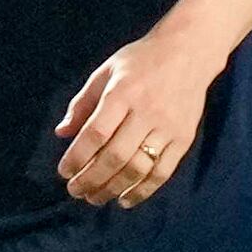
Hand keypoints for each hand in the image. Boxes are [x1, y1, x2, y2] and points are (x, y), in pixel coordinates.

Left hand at [53, 30, 225, 208]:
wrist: (189, 51)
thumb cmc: (141, 61)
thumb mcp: (106, 72)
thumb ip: (82, 103)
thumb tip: (61, 133)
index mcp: (122, 93)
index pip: (95, 134)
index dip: (77, 157)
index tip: (63, 172)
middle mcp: (146, 112)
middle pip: (115, 157)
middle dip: (91, 179)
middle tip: (75, 191)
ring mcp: (168, 127)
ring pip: (138, 168)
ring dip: (113, 189)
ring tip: (95, 198)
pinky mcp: (184, 138)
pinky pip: (163, 171)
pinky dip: (143, 191)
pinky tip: (125, 200)